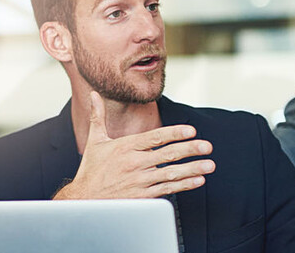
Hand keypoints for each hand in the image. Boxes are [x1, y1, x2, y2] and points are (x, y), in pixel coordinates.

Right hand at [54, 92, 214, 199]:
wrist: (84, 199)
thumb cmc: (91, 169)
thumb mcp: (95, 140)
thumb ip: (98, 116)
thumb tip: (94, 94)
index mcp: (125, 147)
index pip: (155, 137)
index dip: (174, 133)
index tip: (191, 131)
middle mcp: (134, 163)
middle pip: (167, 154)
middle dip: (190, 149)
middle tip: (207, 146)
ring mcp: (140, 181)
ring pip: (171, 173)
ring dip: (192, 169)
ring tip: (209, 165)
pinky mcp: (143, 196)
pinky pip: (167, 189)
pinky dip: (184, 185)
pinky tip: (197, 180)